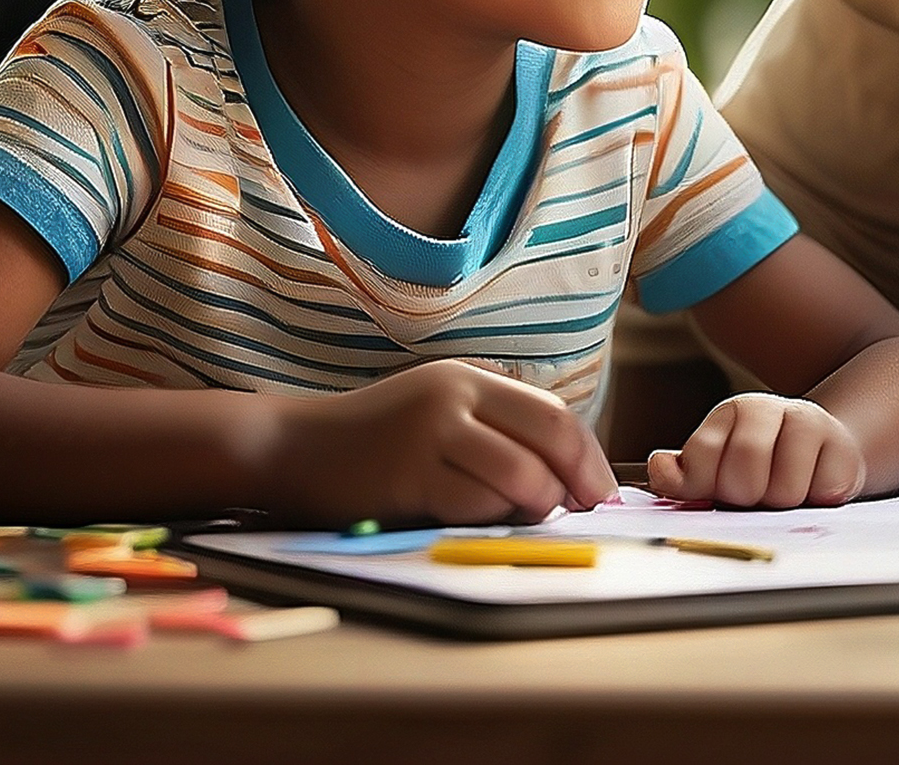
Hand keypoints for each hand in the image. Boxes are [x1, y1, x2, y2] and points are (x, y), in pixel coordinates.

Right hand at [268, 360, 614, 526]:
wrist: (297, 448)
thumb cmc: (377, 440)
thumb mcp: (440, 411)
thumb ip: (496, 429)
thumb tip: (569, 475)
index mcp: (468, 379)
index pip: (553, 414)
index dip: (588, 457)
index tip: (601, 492)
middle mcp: (454, 398)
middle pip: (548, 438)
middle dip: (577, 484)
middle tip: (583, 512)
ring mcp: (430, 434)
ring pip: (520, 476)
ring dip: (533, 507)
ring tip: (518, 516)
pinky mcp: (408, 475)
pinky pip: (475, 504)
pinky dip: (490, 519)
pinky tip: (475, 519)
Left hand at [648, 392, 868, 507]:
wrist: (825, 456)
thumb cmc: (762, 468)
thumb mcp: (717, 468)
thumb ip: (685, 474)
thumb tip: (661, 467)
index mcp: (734, 412)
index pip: (703, 457)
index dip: (706, 485)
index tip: (718, 488)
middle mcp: (771, 408)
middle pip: (744, 473)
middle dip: (745, 497)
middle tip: (755, 495)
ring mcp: (811, 424)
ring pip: (784, 490)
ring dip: (782, 504)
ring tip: (785, 492)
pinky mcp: (845, 452)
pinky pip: (823, 494)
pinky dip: (817, 502)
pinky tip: (815, 488)